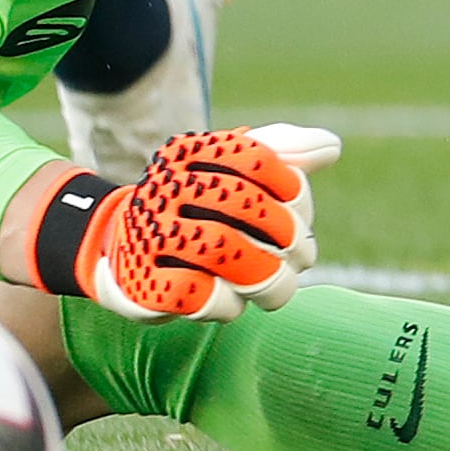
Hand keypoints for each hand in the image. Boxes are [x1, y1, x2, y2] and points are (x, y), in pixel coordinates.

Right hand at [73, 123, 341, 321]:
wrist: (118, 247)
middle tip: (304, 256)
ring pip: (226, 252)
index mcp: (192, 152)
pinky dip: (226, 304)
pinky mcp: (140, 283)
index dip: (294, 192)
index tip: (301, 214)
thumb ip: (282, 153)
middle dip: (290, 238)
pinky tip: (232, 303)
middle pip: (247, 206)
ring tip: (279, 288)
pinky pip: (198, 295)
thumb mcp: (231, 169)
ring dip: (268, 278)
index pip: (259, 160)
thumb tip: (331, 147)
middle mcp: (167, 187)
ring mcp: (150, 235)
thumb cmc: (195, 204)